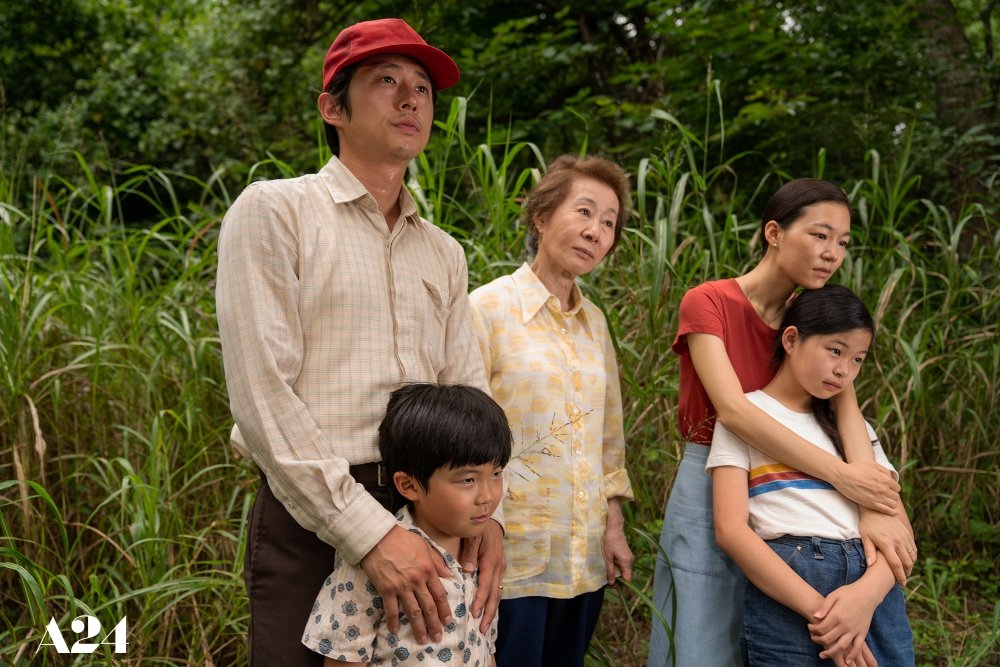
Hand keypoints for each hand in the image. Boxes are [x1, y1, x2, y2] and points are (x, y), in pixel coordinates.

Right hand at [360, 525, 452, 642]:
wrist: (378, 537)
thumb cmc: (402, 538)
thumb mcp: (425, 546)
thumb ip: (438, 562)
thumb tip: (450, 575)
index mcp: (428, 570)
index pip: (440, 595)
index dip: (445, 610)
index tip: (448, 621)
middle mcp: (417, 581)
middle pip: (429, 607)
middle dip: (434, 624)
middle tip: (438, 637)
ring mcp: (401, 586)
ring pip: (413, 612)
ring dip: (419, 628)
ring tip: (423, 639)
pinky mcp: (386, 589)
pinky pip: (391, 609)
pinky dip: (393, 621)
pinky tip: (395, 630)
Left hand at [459, 519, 504, 632]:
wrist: (494, 523)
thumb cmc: (481, 529)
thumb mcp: (473, 536)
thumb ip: (470, 552)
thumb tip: (467, 570)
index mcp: (491, 561)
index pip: (485, 585)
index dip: (480, 600)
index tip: (474, 613)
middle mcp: (498, 568)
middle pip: (494, 594)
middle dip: (488, 612)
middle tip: (481, 628)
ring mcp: (500, 570)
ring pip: (497, 594)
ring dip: (491, 610)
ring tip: (485, 626)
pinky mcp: (499, 570)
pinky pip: (497, 589)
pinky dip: (493, 602)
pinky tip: (488, 611)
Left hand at [602, 499, 632, 584]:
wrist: (614, 529)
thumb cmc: (610, 542)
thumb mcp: (607, 557)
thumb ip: (610, 571)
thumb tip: (611, 583)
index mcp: (627, 563)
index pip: (628, 580)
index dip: (621, 586)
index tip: (612, 586)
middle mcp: (631, 562)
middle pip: (626, 576)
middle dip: (617, 580)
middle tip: (606, 581)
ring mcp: (630, 558)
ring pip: (624, 571)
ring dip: (617, 574)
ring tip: (607, 574)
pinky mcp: (627, 555)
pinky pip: (624, 565)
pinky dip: (618, 568)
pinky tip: (610, 566)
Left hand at [808, 582, 880, 664]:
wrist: (867, 594)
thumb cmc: (848, 593)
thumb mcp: (833, 595)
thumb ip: (824, 607)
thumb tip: (815, 616)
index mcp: (837, 615)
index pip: (821, 628)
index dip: (813, 630)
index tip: (809, 627)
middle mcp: (845, 625)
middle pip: (828, 638)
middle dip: (818, 640)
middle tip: (812, 638)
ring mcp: (855, 630)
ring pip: (842, 646)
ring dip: (831, 653)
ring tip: (823, 655)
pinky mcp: (862, 633)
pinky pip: (857, 647)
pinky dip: (852, 655)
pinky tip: (846, 661)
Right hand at [834, 461, 899, 513]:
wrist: (843, 476)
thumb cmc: (856, 468)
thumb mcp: (873, 464)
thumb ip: (885, 471)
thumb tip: (891, 478)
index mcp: (885, 479)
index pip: (897, 488)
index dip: (892, 488)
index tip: (887, 489)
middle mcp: (884, 489)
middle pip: (896, 496)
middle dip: (892, 496)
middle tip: (885, 495)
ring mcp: (878, 497)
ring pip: (893, 504)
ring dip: (891, 503)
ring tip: (885, 502)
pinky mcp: (872, 504)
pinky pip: (887, 511)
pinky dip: (892, 512)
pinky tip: (894, 512)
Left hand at [859, 507, 915, 584]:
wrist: (877, 507)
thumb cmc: (868, 523)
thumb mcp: (865, 537)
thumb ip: (869, 551)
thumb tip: (871, 566)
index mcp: (887, 544)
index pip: (896, 565)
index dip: (900, 576)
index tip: (901, 584)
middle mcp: (898, 541)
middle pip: (907, 562)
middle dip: (907, 572)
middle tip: (904, 579)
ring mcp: (904, 536)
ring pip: (912, 556)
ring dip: (911, 565)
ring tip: (906, 571)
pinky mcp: (907, 532)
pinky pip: (913, 548)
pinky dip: (913, 556)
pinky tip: (908, 560)